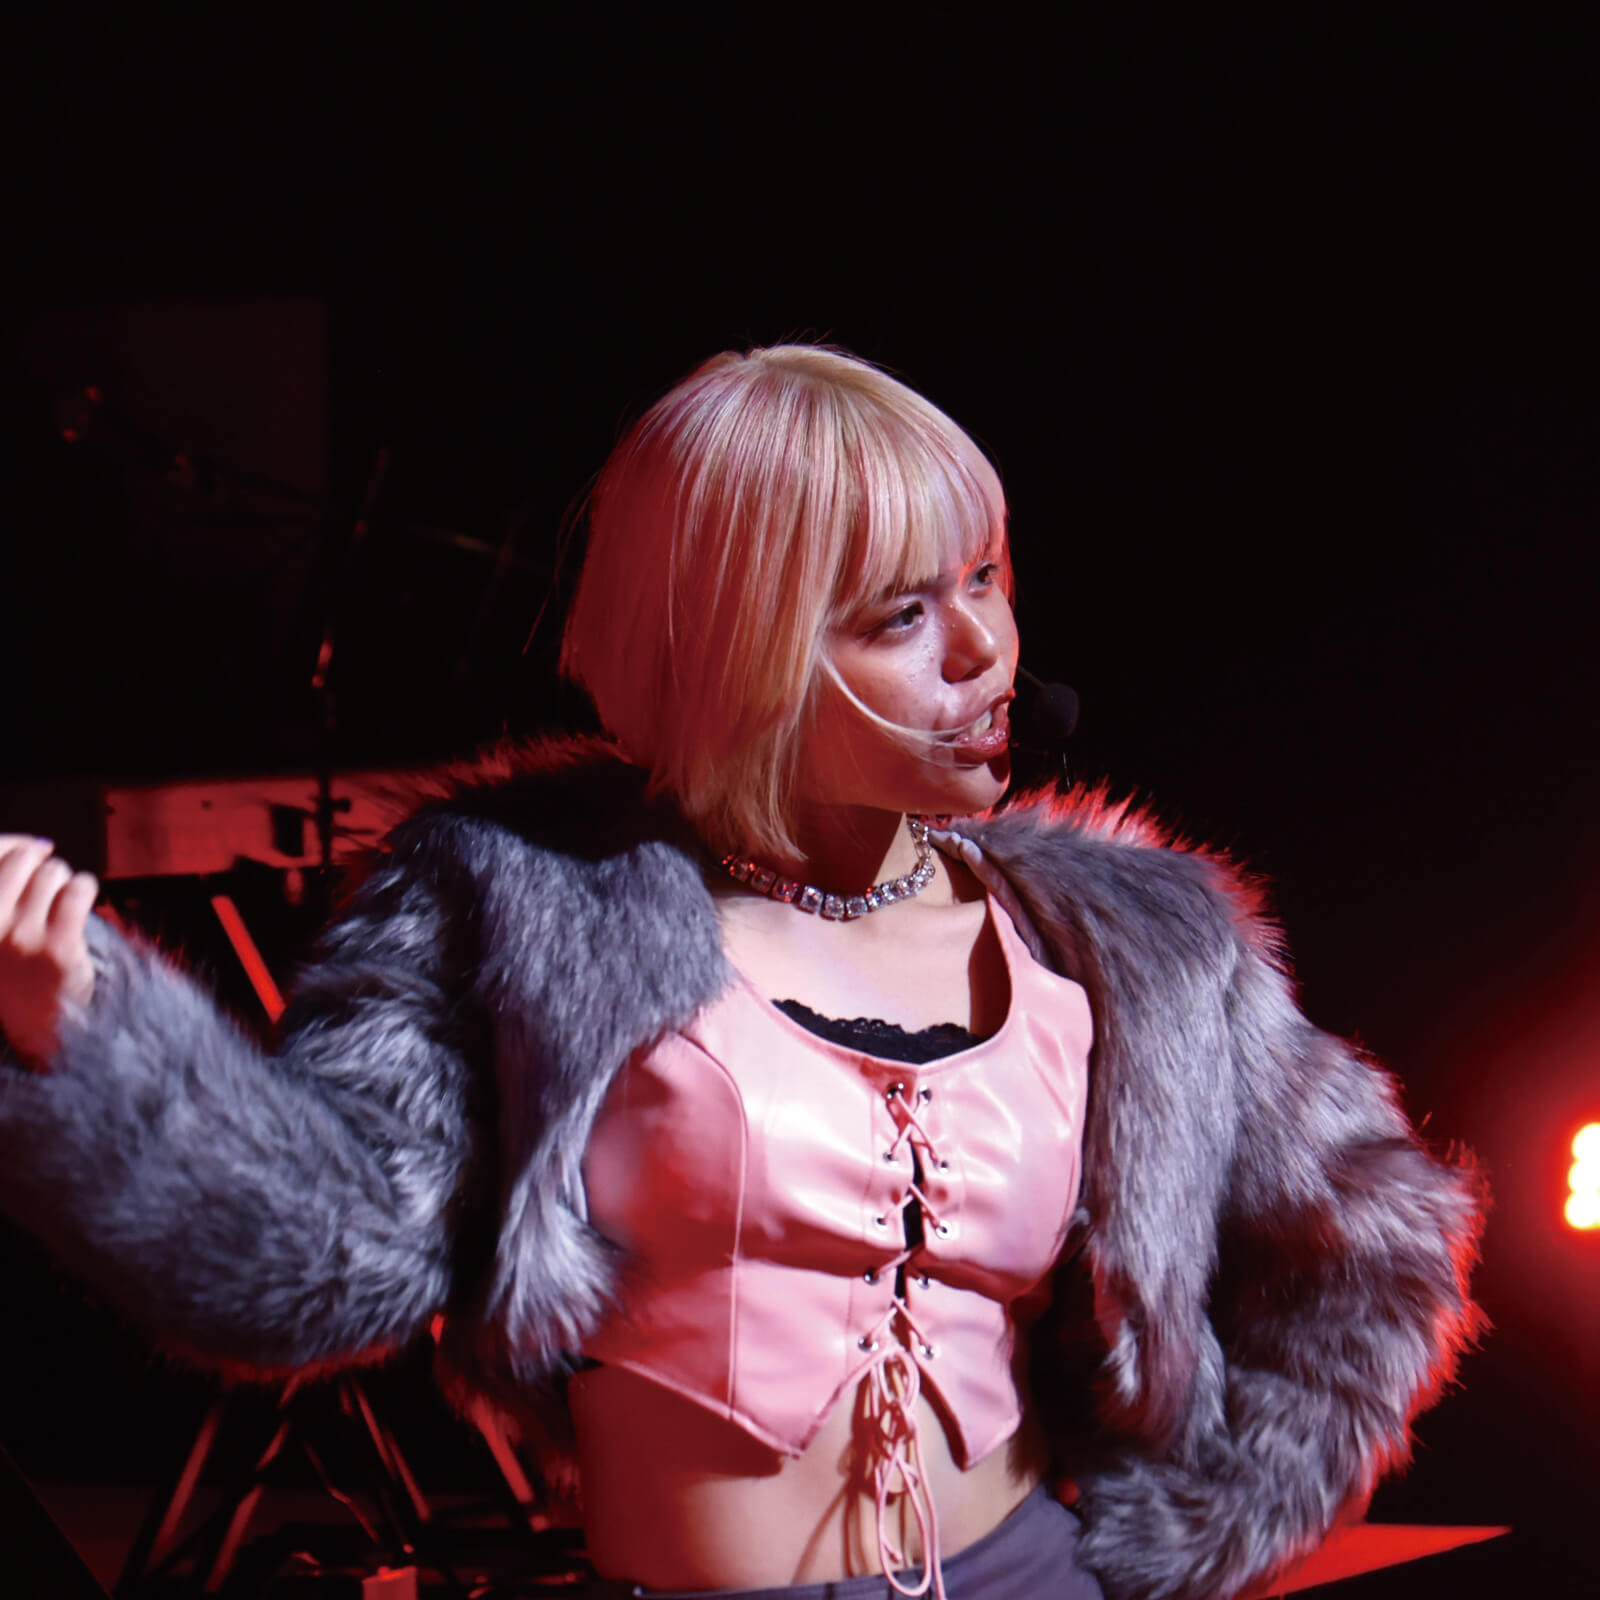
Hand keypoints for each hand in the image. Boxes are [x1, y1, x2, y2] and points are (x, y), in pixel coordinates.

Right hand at [0, 836, 98, 1069]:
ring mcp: (21, 938)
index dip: (14, 845)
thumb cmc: (16, 972)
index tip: (33, 848)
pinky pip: (78, 890)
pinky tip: (83, 898)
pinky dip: (84, 887)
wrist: (40, 1028)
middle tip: (49, 879)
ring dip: (64, 877)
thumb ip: (5, 895)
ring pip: (51, 873)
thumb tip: (35, 845)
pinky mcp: (58, 947)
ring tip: (63, 896)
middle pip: (20, 861)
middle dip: (40, 862)